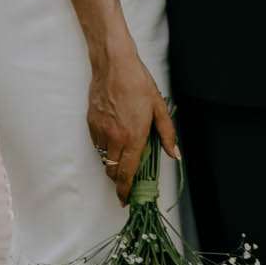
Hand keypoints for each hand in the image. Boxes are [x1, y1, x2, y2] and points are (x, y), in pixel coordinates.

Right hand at [88, 51, 180, 201]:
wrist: (114, 65)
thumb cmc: (138, 83)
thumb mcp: (159, 108)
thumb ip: (167, 134)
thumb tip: (174, 154)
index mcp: (133, 136)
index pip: (127, 173)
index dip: (125, 191)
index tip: (126, 200)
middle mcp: (115, 137)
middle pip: (113, 171)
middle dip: (120, 180)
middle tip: (127, 182)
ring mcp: (101, 131)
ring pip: (104, 159)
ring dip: (113, 164)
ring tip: (123, 158)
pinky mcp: (91, 123)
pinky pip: (97, 146)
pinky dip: (105, 150)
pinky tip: (114, 141)